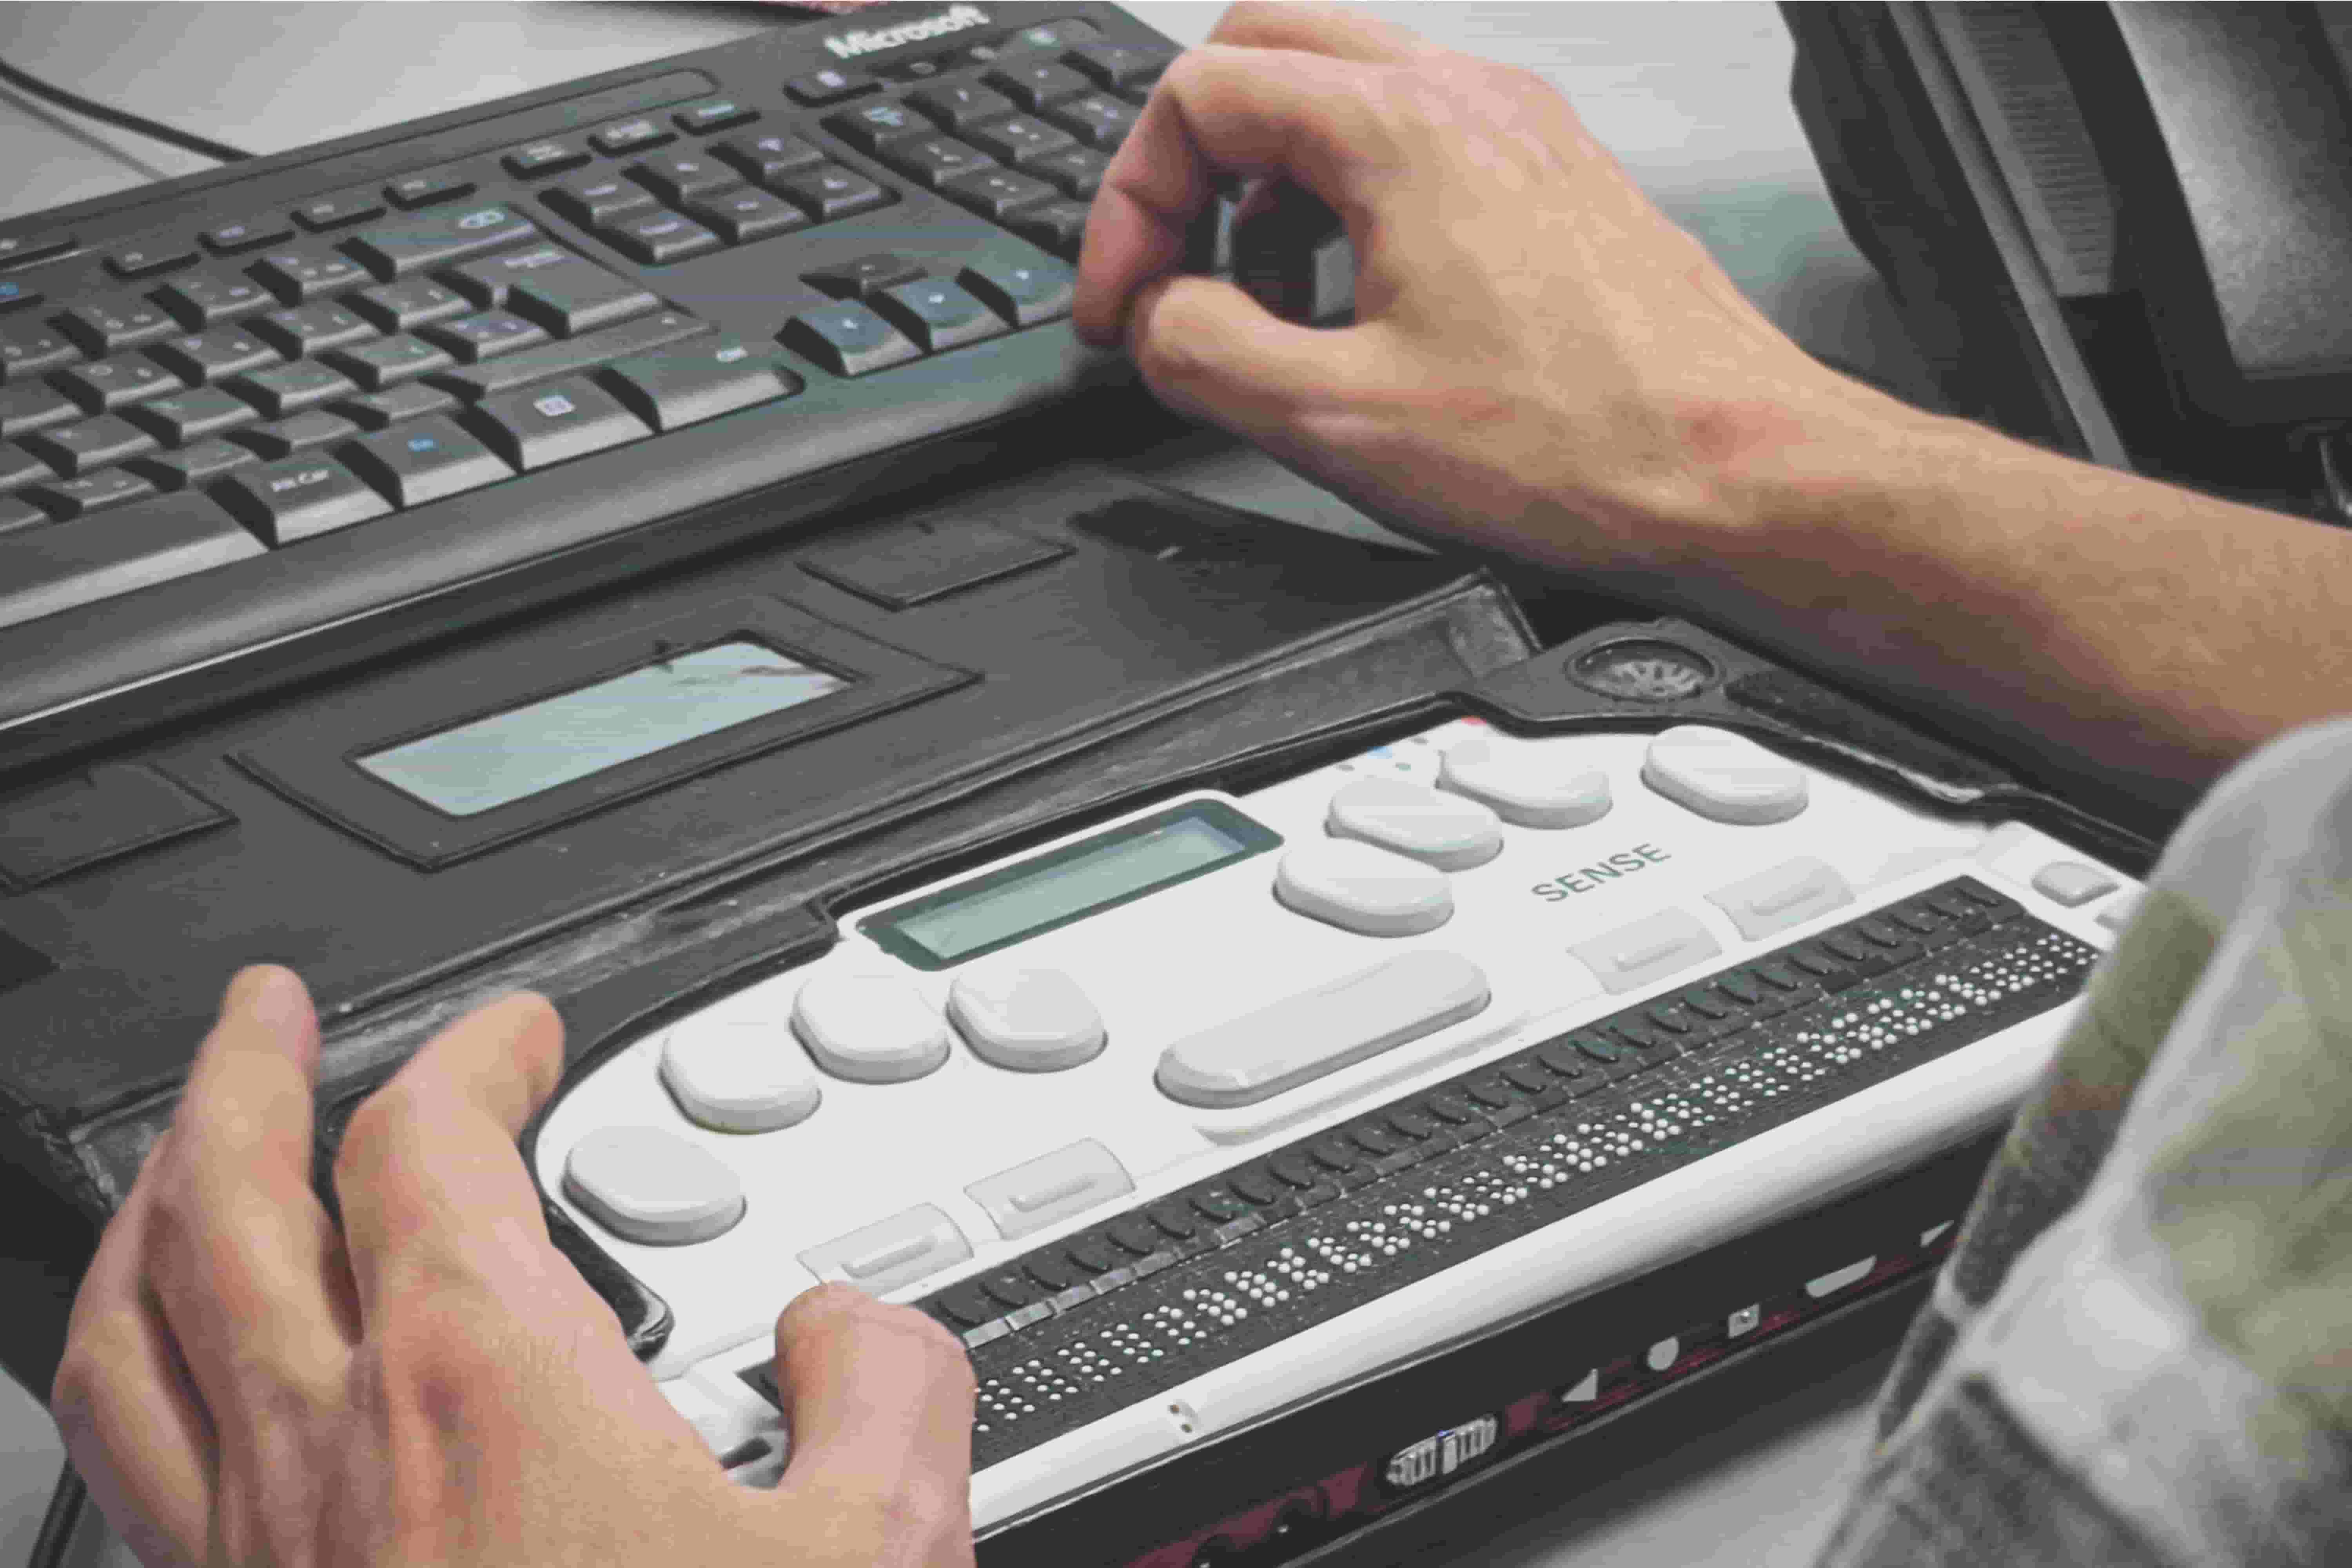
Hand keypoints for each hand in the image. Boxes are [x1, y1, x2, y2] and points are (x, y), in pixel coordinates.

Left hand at [52, 966, 976, 1567]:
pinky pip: (127, 1460)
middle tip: (271, 1010)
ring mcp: (257, 1549)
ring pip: (138, 1322)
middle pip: (233, 1196)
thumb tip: (850, 1326)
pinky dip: (134, 1369)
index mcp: (486, 1385)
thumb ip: (891, 1386)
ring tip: (186, 1156)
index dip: (480, 1054)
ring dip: (157, 1205)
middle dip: (249, 1075)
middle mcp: (337, 1448)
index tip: (521, 1036)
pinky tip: (175, 1380)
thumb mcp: (876, 1553)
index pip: (435, 1141)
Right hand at [1076, 2, 1911, 583]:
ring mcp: (1518, 132)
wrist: (1737, 473)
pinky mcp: (1549, 181)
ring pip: (1342, 90)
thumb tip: (1158, 316)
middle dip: (1191, 162)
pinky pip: (1414, 145)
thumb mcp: (1337, 420)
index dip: (1130, 204)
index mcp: (1404, 132)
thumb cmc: (1583, 446)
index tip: (1127, 304)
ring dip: (1270, 182)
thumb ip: (1204, 351)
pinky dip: (1349, 202)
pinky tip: (1357, 306)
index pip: (1201, 96)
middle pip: (1265, 50)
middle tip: (1174, 268)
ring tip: (1270, 303)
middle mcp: (1468, 101)